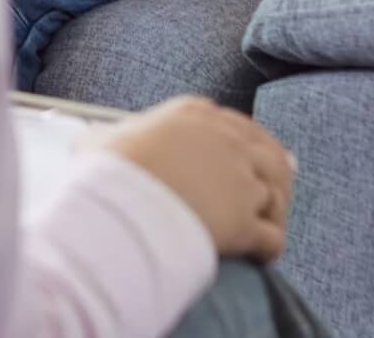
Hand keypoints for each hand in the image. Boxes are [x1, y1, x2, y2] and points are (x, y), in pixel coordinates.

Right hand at [93, 96, 294, 260]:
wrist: (120, 206)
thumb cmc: (106, 171)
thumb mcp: (101, 140)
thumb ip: (108, 134)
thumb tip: (95, 136)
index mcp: (195, 116)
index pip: (233, 124)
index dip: (243, 142)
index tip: (246, 153)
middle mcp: (227, 143)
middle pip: (269, 155)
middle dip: (276, 173)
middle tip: (279, 190)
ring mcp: (240, 183)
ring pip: (276, 194)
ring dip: (275, 211)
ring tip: (269, 224)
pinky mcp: (245, 223)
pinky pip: (272, 238)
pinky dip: (271, 248)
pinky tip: (264, 258)